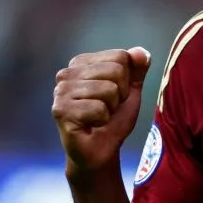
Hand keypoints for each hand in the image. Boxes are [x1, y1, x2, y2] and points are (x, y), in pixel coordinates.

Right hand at [52, 47, 151, 179]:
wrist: (101, 150)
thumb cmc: (113, 118)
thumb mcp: (131, 90)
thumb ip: (137, 69)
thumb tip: (141, 52)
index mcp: (81, 62)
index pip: (120, 56)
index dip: (126, 79)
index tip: (115, 95)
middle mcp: (66, 73)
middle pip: (116, 70)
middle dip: (120, 94)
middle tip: (108, 108)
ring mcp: (60, 92)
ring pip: (109, 89)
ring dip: (111, 108)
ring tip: (99, 116)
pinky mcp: (61, 111)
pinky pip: (99, 108)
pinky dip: (102, 120)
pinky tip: (91, 125)